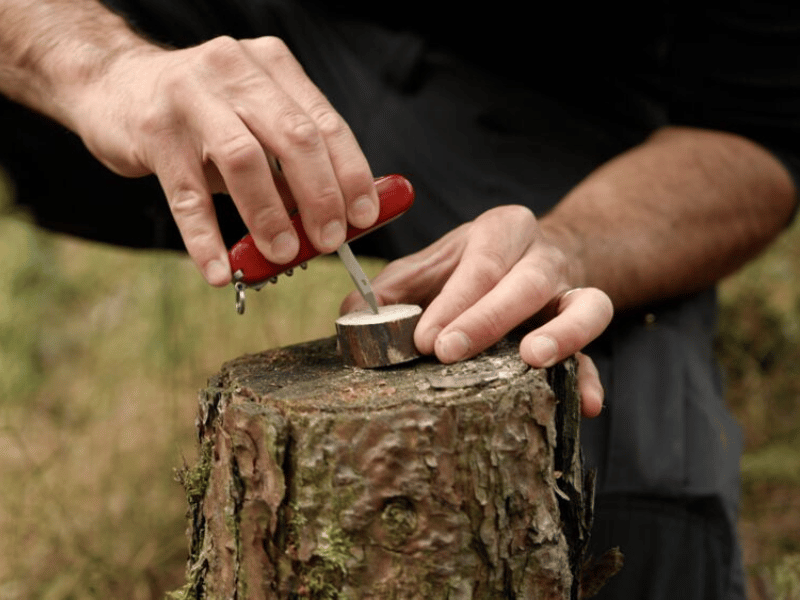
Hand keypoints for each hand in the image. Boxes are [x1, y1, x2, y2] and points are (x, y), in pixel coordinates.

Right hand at [63, 36, 378, 284]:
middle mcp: (235, 71)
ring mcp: (191, 96)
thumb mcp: (253, 123)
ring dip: (269, 215)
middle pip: (294, 137)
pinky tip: (217, 271)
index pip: (325, 123)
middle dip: (320, 196)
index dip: (351, 173)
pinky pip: (186, 194)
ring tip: (284, 255)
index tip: (366, 216)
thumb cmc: (201, 115)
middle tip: (330, 241)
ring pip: (244, 160)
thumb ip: (290, 166)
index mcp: (272, 67)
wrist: (113, 84)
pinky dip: (205, 238)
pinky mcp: (153, 130)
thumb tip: (334, 220)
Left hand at [340, 205, 612, 416]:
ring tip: (534, 361)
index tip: (423, 339)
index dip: (453, 301)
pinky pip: (595, 351)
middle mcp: (543, 257)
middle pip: (526, 284)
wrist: (536, 255)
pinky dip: (588, 377)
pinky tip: (584, 405)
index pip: (480, 263)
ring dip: (562, 335)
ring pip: (585, 306)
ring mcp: (571, 292)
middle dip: (487, 319)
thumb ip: (394, 287)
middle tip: (449, 353)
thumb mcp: (432, 263)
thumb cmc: (474, 264)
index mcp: (503, 231)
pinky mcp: (585, 327)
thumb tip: (351, 318)